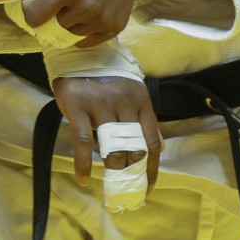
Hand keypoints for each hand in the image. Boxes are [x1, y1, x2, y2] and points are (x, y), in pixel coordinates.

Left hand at [0, 0, 148, 46]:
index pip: (33, 18)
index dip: (32, 8)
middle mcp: (85, 7)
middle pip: (52, 27)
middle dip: (53, 13)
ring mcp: (101, 19)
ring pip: (69, 35)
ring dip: (68, 22)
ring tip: (78, 0)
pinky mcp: (114, 28)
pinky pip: (86, 41)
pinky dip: (83, 30)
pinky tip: (89, 10)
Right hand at [52, 75, 162, 190]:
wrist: (79, 54)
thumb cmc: (107, 80)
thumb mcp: (131, 95)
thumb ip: (144, 120)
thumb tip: (160, 147)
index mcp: (140, 100)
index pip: (151, 141)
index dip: (151, 167)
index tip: (148, 186)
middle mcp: (124, 102)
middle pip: (133, 147)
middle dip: (130, 168)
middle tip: (124, 179)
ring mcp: (101, 105)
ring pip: (112, 147)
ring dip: (112, 166)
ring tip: (109, 175)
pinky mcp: (79, 107)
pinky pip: (83, 142)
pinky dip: (84, 164)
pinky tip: (84, 178)